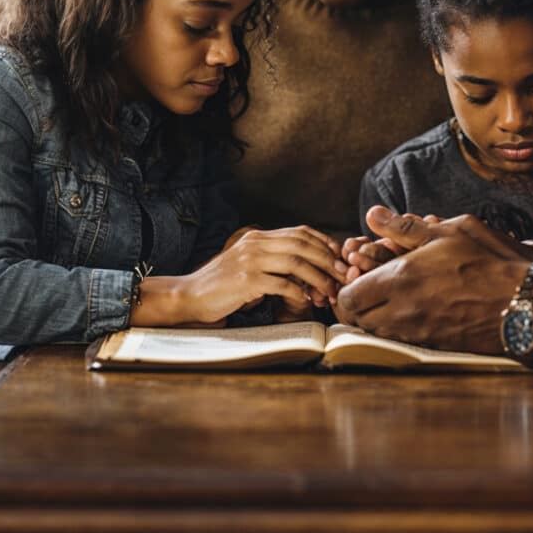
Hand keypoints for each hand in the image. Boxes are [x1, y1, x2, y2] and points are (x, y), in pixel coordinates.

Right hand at [140, 226, 347, 325]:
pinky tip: (306, 300)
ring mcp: (250, 260)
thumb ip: (274, 262)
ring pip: (296, 262)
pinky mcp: (245, 280)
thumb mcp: (250, 266)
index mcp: (259, 237)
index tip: (340, 259)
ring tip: (329, 293)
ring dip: (318, 278)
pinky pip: (281, 283)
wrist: (189, 296)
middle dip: (328, 261)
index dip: (324, 243)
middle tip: (343, 277)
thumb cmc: (223, 286)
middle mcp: (256, 243)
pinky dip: (298, 291)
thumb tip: (308, 269)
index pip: (301, 232)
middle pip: (303, 244)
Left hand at [333, 208, 532, 354]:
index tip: (357, 275)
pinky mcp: (433, 346)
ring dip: (377, 316)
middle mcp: (403, 311)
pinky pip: (400, 339)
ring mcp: (418, 333)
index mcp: (402, 278)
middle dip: (358, 303)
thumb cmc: (490, 261)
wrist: (525, 304)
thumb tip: (372, 215)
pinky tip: (416, 308)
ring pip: (377, 332)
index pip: (349, 297)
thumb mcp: (450, 231)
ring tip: (393, 296)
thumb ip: (405, 227)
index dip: (347, 286)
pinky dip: (398, 326)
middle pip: (358, 319)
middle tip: (370, 286)